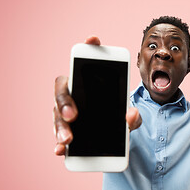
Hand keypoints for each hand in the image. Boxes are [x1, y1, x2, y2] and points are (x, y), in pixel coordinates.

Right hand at [53, 36, 141, 155]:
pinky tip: (61, 150)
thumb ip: (133, 116)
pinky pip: (58, 135)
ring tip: (68, 140)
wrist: (112, 137)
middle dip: (65, 101)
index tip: (94, 39)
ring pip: (57, 115)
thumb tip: (131, 115)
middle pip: (62, 91)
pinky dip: (58, 144)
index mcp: (88, 84)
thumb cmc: (116, 119)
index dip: (89, 48)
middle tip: (74, 114)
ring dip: (60, 127)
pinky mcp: (65, 131)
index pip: (86, 62)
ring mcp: (66, 113)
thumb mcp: (128, 118)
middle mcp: (73, 94)